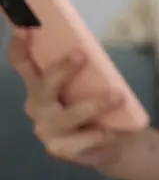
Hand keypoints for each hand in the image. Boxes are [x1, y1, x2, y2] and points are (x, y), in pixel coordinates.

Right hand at [6, 29, 137, 171]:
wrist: (115, 139)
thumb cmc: (99, 103)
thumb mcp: (92, 83)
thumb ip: (85, 68)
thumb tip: (87, 47)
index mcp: (41, 85)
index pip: (24, 65)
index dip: (20, 48)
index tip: (25, 30)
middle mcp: (38, 105)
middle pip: (43, 86)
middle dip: (61, 70)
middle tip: (81, 55)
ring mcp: (46, 129)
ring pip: (67, 116)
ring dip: (93, 105)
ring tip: (117, 96)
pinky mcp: (59, 149)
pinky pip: (79, 141)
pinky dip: (96, 135)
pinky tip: (108, 132)